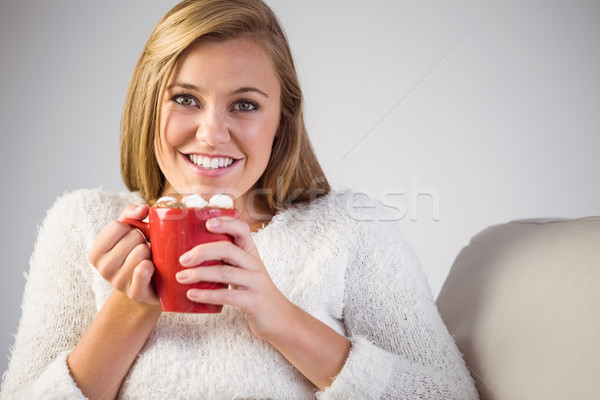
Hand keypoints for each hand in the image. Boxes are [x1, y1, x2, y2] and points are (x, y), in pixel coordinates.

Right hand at [89, 205, 159, 305]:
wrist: (150, 283)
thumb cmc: (136, 252)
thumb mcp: (129, 230)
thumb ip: (132, 214)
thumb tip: (143, 209)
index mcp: (96, 253)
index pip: (116, 226)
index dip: (130, 227)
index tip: (132, 237)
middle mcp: (103, 269)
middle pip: (132, 237)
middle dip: (142, 240)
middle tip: (142, 250)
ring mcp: (118, 282)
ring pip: (140, 252)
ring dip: (149, 252)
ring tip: (147, 259)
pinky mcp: (134, 293)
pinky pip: (142, 271)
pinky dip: (150, 266)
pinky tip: (151, 267)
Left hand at [176, 217, 292, 340]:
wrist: (280, 319)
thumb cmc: (255, 293)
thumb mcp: (245, 272)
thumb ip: (227, 262)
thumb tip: (192, 257)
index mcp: (251, 253)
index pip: (242, 229)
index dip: (226, 223)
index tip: (206, 223)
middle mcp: (255, 264)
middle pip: (227, 249)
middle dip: (202, 251)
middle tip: (183, 259)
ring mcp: (256, 282)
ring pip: (224, 272)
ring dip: (199, 274)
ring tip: (181, 277)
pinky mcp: (254, 301)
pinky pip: (227, 296)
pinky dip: (207, 294)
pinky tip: (192, 294)